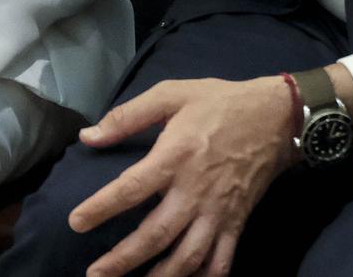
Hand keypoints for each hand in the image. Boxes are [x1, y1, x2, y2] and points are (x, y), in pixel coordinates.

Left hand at [70, 77, 297, 276]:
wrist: (277, 117)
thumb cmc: (218, 102)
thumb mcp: (171, 94)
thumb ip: (127, 116)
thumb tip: (88, 136)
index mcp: (175, 156)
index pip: (131, 189)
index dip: (101, 208)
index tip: (76, 223)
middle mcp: (195, 191)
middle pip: (156, 234)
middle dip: (123, 259)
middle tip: (96, 275)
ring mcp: (218, 212)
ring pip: (187, 257)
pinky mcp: (237, 223)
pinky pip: (220, 262)